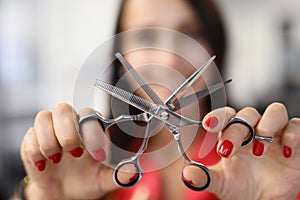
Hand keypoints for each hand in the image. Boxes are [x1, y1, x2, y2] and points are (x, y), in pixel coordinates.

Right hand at [20, 103, 131, 199]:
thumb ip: (119, 175)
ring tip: (57, 160)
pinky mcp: (32, 141)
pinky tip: (44, 166)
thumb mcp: (105, 180)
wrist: (65, 194)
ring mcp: (50, 132)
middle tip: (75, 154)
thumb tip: (132, 171)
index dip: (93, 132)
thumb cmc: (88, 181)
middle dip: (67, 132)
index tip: (97, 155)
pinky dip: (35, 152)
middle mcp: (70, 126)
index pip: (90, 115)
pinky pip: (28, 136)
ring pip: (43, 117)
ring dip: (49, 141)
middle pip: (63, 108)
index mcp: (90, 130)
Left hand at [184, 102, 299, 199]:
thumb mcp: (221, 183)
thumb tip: (187, 174)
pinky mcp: (295, 142)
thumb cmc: (241, 188)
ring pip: (275, 112)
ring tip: (257, 149)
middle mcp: (253, 130)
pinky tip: (285, 152)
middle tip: (227, 150)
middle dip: (236, 129)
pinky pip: (297, 126)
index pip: (226, 116)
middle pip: (246, 115)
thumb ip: (205, 177)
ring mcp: (275, 134)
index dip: (217, 117)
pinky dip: (292, 135)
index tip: (208, 125)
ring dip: (266, 125)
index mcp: (233, 135)